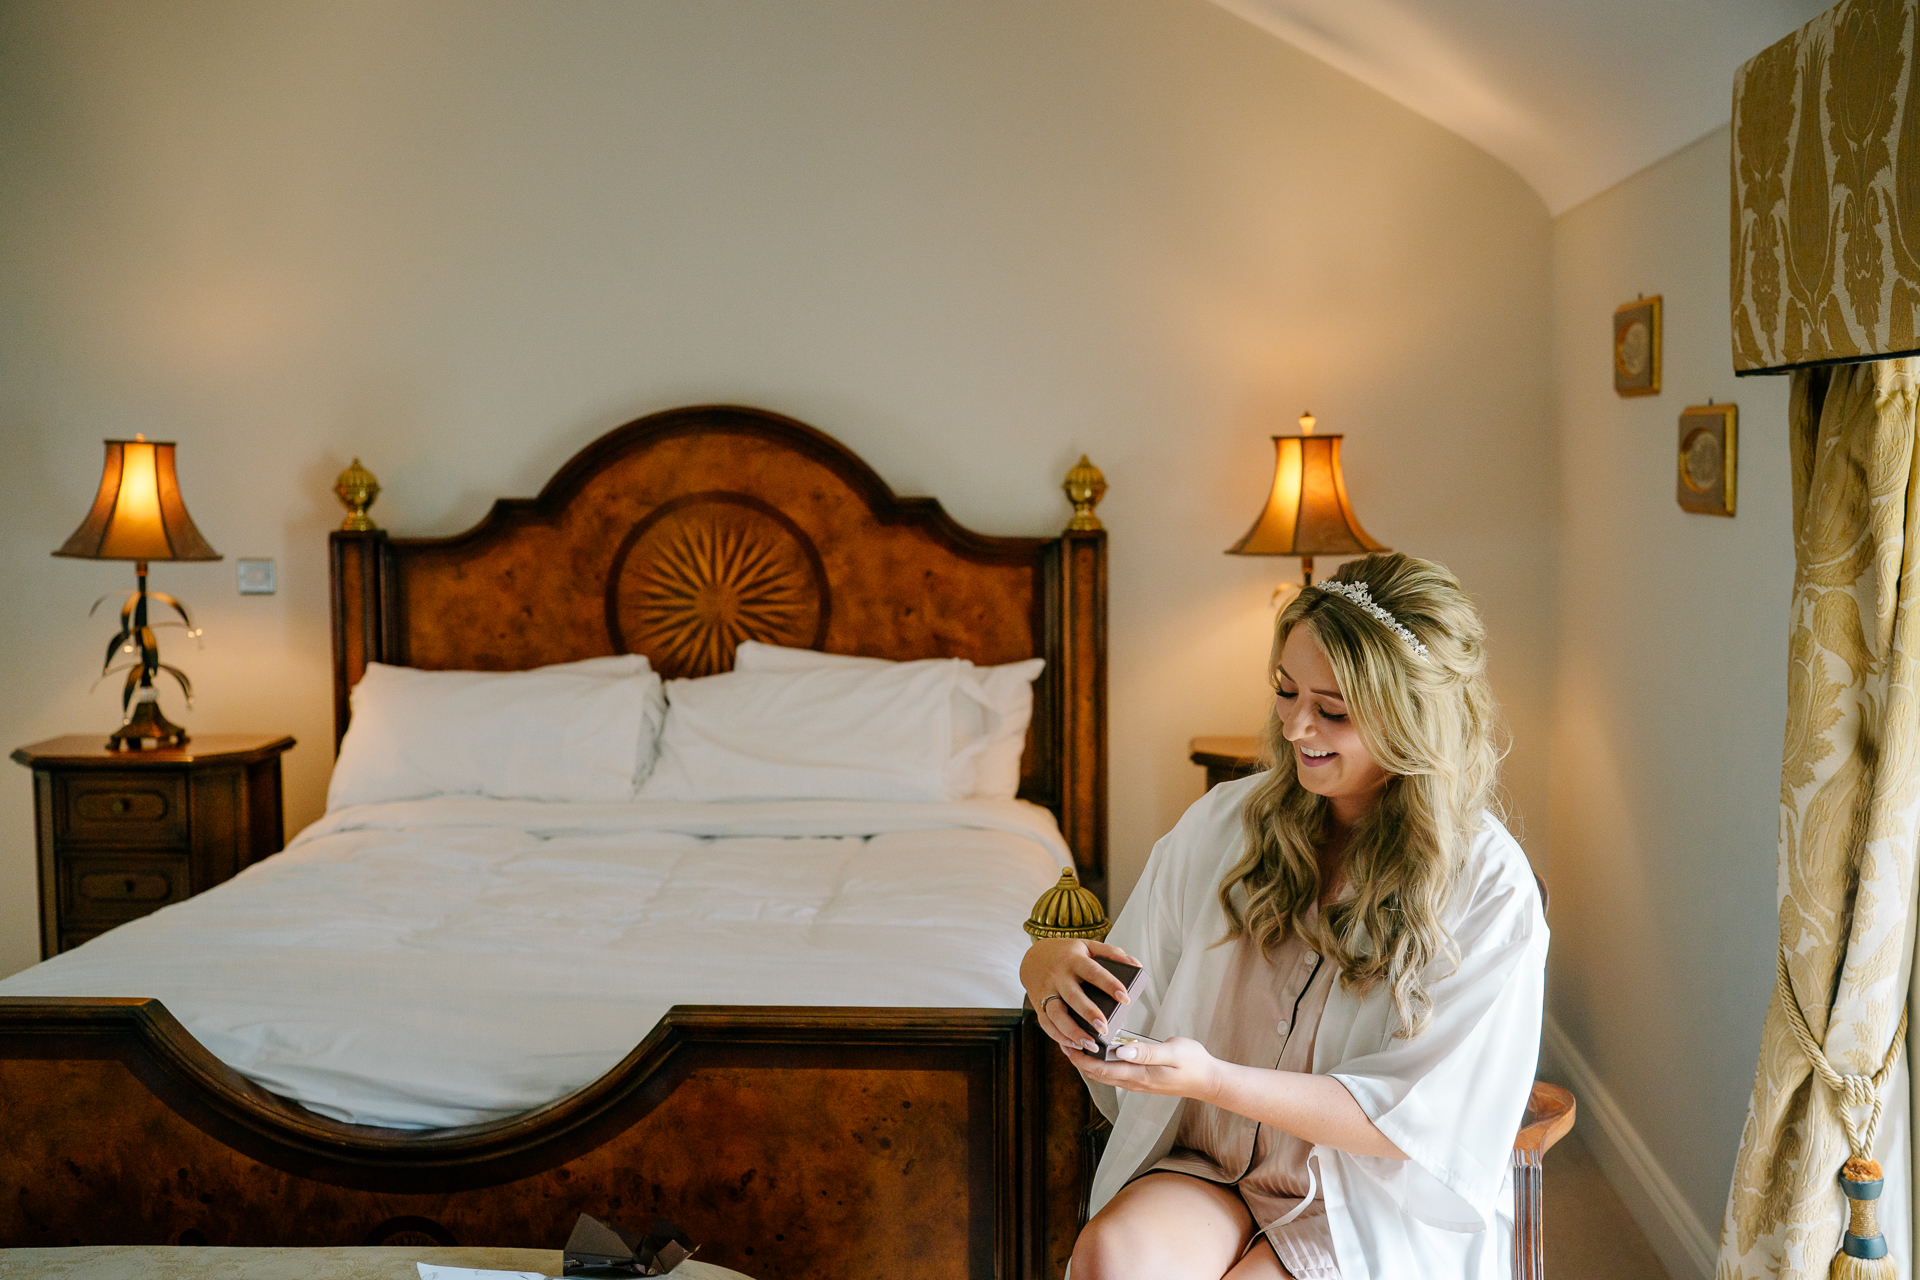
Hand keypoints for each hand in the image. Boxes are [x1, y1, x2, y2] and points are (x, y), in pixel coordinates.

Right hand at [1020, 936, 1140, 1051]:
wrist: (1033, 958)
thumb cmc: (1066, 954)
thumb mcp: (1088, 946)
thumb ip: (1112, 953)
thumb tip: (1136, 964)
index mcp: (1074, 960)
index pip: (1093, 972)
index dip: (1109, 984)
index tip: (1125, 997)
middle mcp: (1058, 976)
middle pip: (1073, 996)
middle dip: (1089, 1013)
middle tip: (1105, 1028)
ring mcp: (1047, 992)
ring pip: (1057, 1014)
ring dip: (1072, 1031)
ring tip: (1090, 1043)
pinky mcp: (1039, 1006)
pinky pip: (1046, 1024)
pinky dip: (1059, 1037)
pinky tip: (1074, 1045)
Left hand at [1067, 1035, 1221, 1100]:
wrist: (1208, 1081)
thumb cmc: (1193, 1063)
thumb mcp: (1173, 1053)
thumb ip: (1147, 1052)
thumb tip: (1121, 1050)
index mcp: (1138, 1075)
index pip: (1100, 1069)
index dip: (1081, 1058)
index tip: (1068, 1042)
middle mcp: (1133, 1082)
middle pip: (1097, 1074)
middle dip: (1078, 1059)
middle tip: (1063, 1039)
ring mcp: (1137, 1082)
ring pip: (1103, 1075)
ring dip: (1087, 1062)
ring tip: (1075, 1044)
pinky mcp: (1141, 1079)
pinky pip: (1114, 1073)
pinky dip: (1100, 1063)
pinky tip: (1098, 1052)